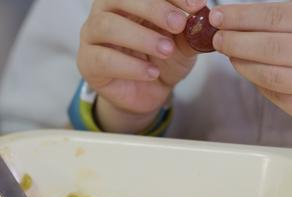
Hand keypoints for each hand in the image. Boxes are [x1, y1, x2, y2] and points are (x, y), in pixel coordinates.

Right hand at [77, 0, 205, 131]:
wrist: (149, 93)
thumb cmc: (162, 59)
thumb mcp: (182, 43)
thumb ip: (188, 29)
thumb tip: (203, 14)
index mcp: (128, 0)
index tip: (197, 5)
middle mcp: (106, 11)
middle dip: (153, 8)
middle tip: (179, 24)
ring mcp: (92, 36)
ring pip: (107, 26)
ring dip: (141, 37)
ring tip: (166, 50)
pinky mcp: (88, 62)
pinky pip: (104, 59)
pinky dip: (131, 66)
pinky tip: (152, 72)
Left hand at [209, 2, 291, 136]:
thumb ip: (290, 23)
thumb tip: (240, 21)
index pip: (276, 16)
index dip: (242, 16)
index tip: (219, 15)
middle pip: (270, 46)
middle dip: (236, 40)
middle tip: (217, 37)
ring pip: (271, 74)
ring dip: (243, 64)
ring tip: (230, 56)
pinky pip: (279, 98)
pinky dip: (259, 85)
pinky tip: (250, 75)